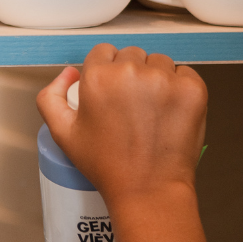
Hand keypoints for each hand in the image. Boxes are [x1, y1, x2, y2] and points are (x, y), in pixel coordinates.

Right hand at [36, 45, 207, 210]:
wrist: (148, 189)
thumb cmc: (107, 166)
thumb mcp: (63, 135)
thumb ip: (50, 97)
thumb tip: (68, 73)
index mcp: (99, 77)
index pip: (103, 52)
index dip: (106, 73)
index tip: (111, 95)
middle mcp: (132, 71)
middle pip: (132, 55)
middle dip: (130, 75)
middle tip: (131, 108)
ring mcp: (165, 79)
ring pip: (159, 62)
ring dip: (156, 80)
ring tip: (150, 112)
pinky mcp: (192, 89)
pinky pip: (185, 74)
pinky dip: (179, 89)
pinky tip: (169, 113)